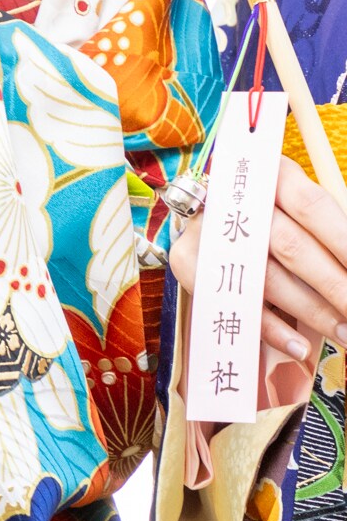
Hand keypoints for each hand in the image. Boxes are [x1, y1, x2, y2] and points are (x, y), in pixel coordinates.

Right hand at [170, 156, 346, 361]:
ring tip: (344, 334)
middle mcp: (235, 197)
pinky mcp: (188, 260)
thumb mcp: (302, 211)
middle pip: (290, 246)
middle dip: (333, 286)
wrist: (212, 214)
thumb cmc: (275, 216)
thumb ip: (330, 234)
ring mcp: (206, 229)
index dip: (343, 241)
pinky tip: (300, 346)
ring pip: (266, 278)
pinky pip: (233, 301)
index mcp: (271, 174)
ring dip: (310, 312)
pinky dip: (270, 328)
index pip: (312, 205)